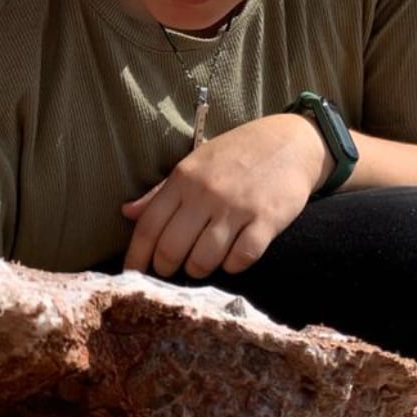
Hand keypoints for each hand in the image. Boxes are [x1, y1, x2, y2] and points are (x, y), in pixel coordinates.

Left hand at [122, 114, 330, 278]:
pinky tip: (230, 259)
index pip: (149, 226)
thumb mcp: (193, 165)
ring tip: (199, 265)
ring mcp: (237, 208)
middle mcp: (205, 194)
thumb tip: (127, 213)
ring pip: (204, 260)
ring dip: (198, 270)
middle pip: (171, 249)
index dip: (136, 256)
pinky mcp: (267, 220)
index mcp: (182, 179)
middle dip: (165, 269)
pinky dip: (232, 267)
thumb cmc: (235, 155)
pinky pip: (241, 259)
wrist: (289, 141)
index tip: (131, 275)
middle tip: (170, 271)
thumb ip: (160, 192)